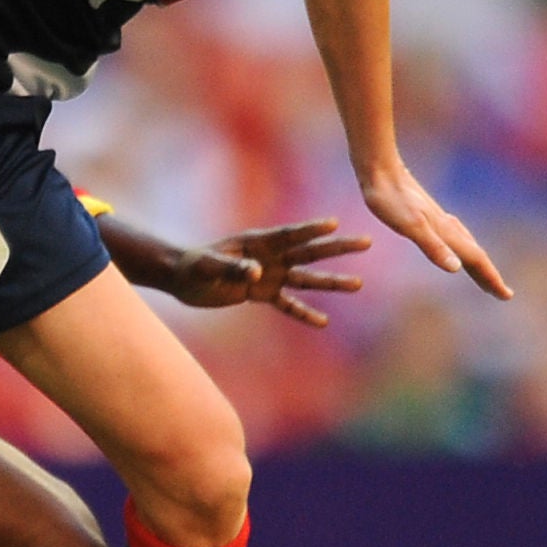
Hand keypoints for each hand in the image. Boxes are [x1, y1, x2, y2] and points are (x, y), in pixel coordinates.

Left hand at [152, 219, 370, 326]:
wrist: (182, 278)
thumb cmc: (192, 265)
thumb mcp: (207, 266)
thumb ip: (231, 267)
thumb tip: (257, 274)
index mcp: (257, 242)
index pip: (289, 234)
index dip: (310, 229)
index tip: (333, 224)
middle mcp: (269, 256)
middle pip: (309, 252)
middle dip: (337, 247)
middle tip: (365, 242)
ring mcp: (269, 275)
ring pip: (305, 278)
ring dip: (330, 282)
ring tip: (358, 283)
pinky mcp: (262, 294)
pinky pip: (287, 305)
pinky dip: (303, 313)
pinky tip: (323, 322)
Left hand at [362, 162, 511, 298]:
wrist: (380, 170)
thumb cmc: (390, 199)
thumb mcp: (410, 227)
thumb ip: (433, 247)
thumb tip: (456, 268)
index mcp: (446, 232)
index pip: (475, 259)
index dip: (491, 278)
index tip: (506, 295)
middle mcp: (447, 226)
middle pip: (475, 254)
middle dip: (488, 275)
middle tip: (503, 294)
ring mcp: (439, 220)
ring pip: (466, 245)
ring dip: (477, 262)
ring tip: (484, 275)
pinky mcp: (428, 215)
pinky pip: (454, 237)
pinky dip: (463, 248)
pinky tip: (456, 245)